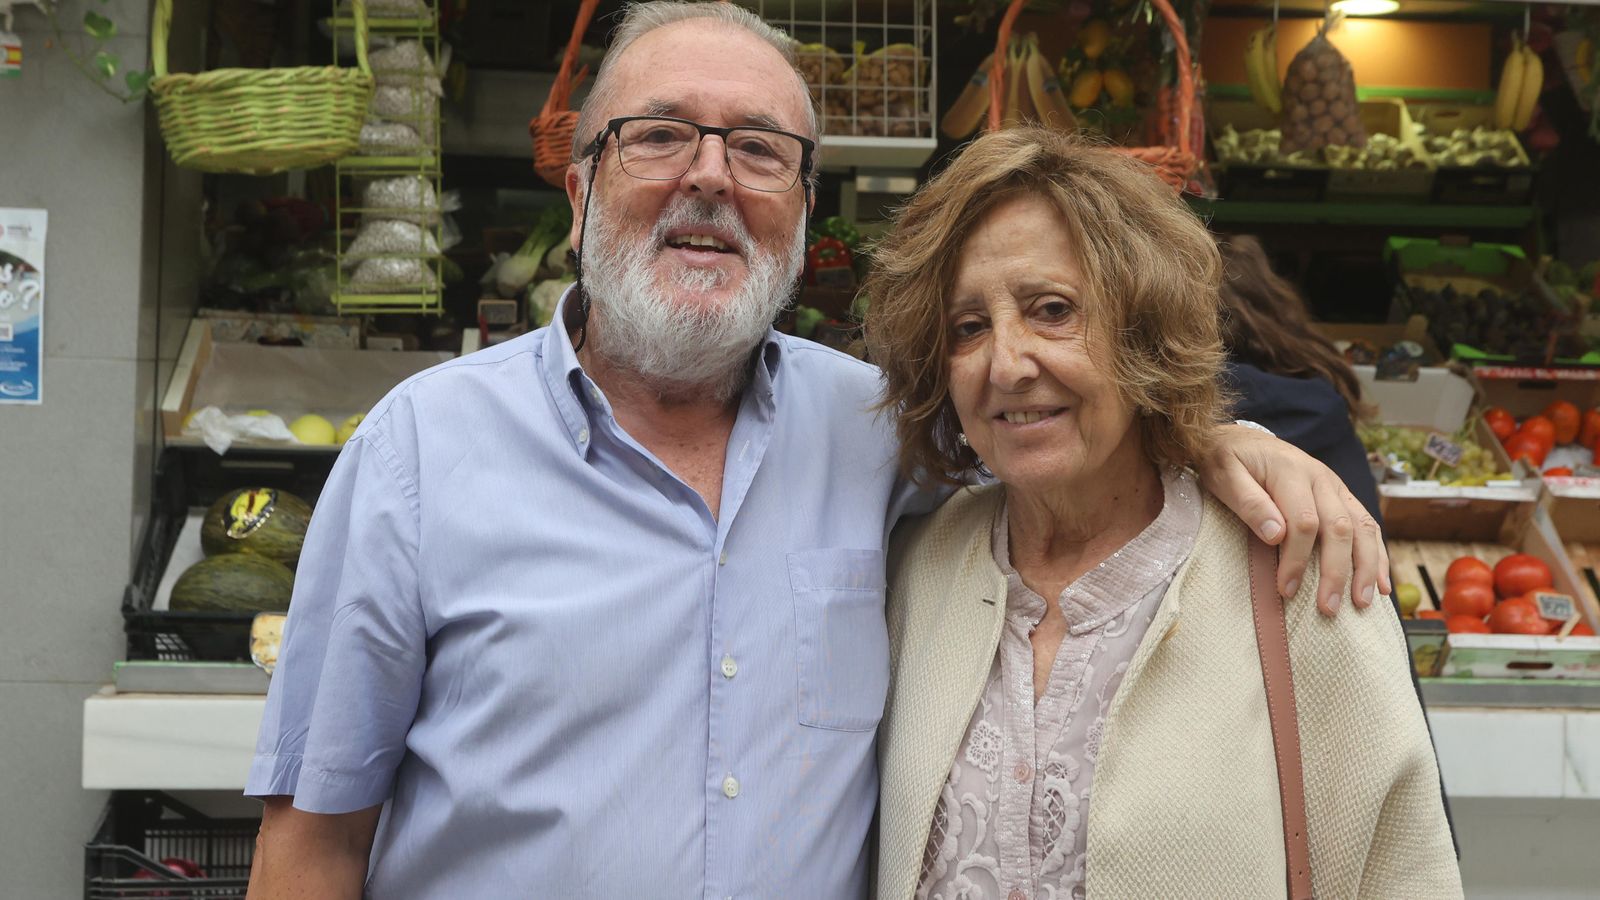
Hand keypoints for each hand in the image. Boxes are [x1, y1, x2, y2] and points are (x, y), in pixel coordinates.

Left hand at [1199, 424, 1387, 615]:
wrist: (1240, 439)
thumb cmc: (1228, 460)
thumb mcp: (1224, 475)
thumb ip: (1248, 502)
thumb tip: (1275, 534)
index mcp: (1291, 472)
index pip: (1303, 522)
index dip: (1297, 559)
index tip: (1287, 589)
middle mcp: (1321, 478)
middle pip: (1339, 528)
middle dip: (1337, 571)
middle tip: (1328, 608)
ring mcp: (1335, 487)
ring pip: (1362, 527)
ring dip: (1365, 567)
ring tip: (1362, 603)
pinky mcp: (1341, 496)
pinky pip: (1367, 525)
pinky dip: (1376, 555)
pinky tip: (1381, 583)